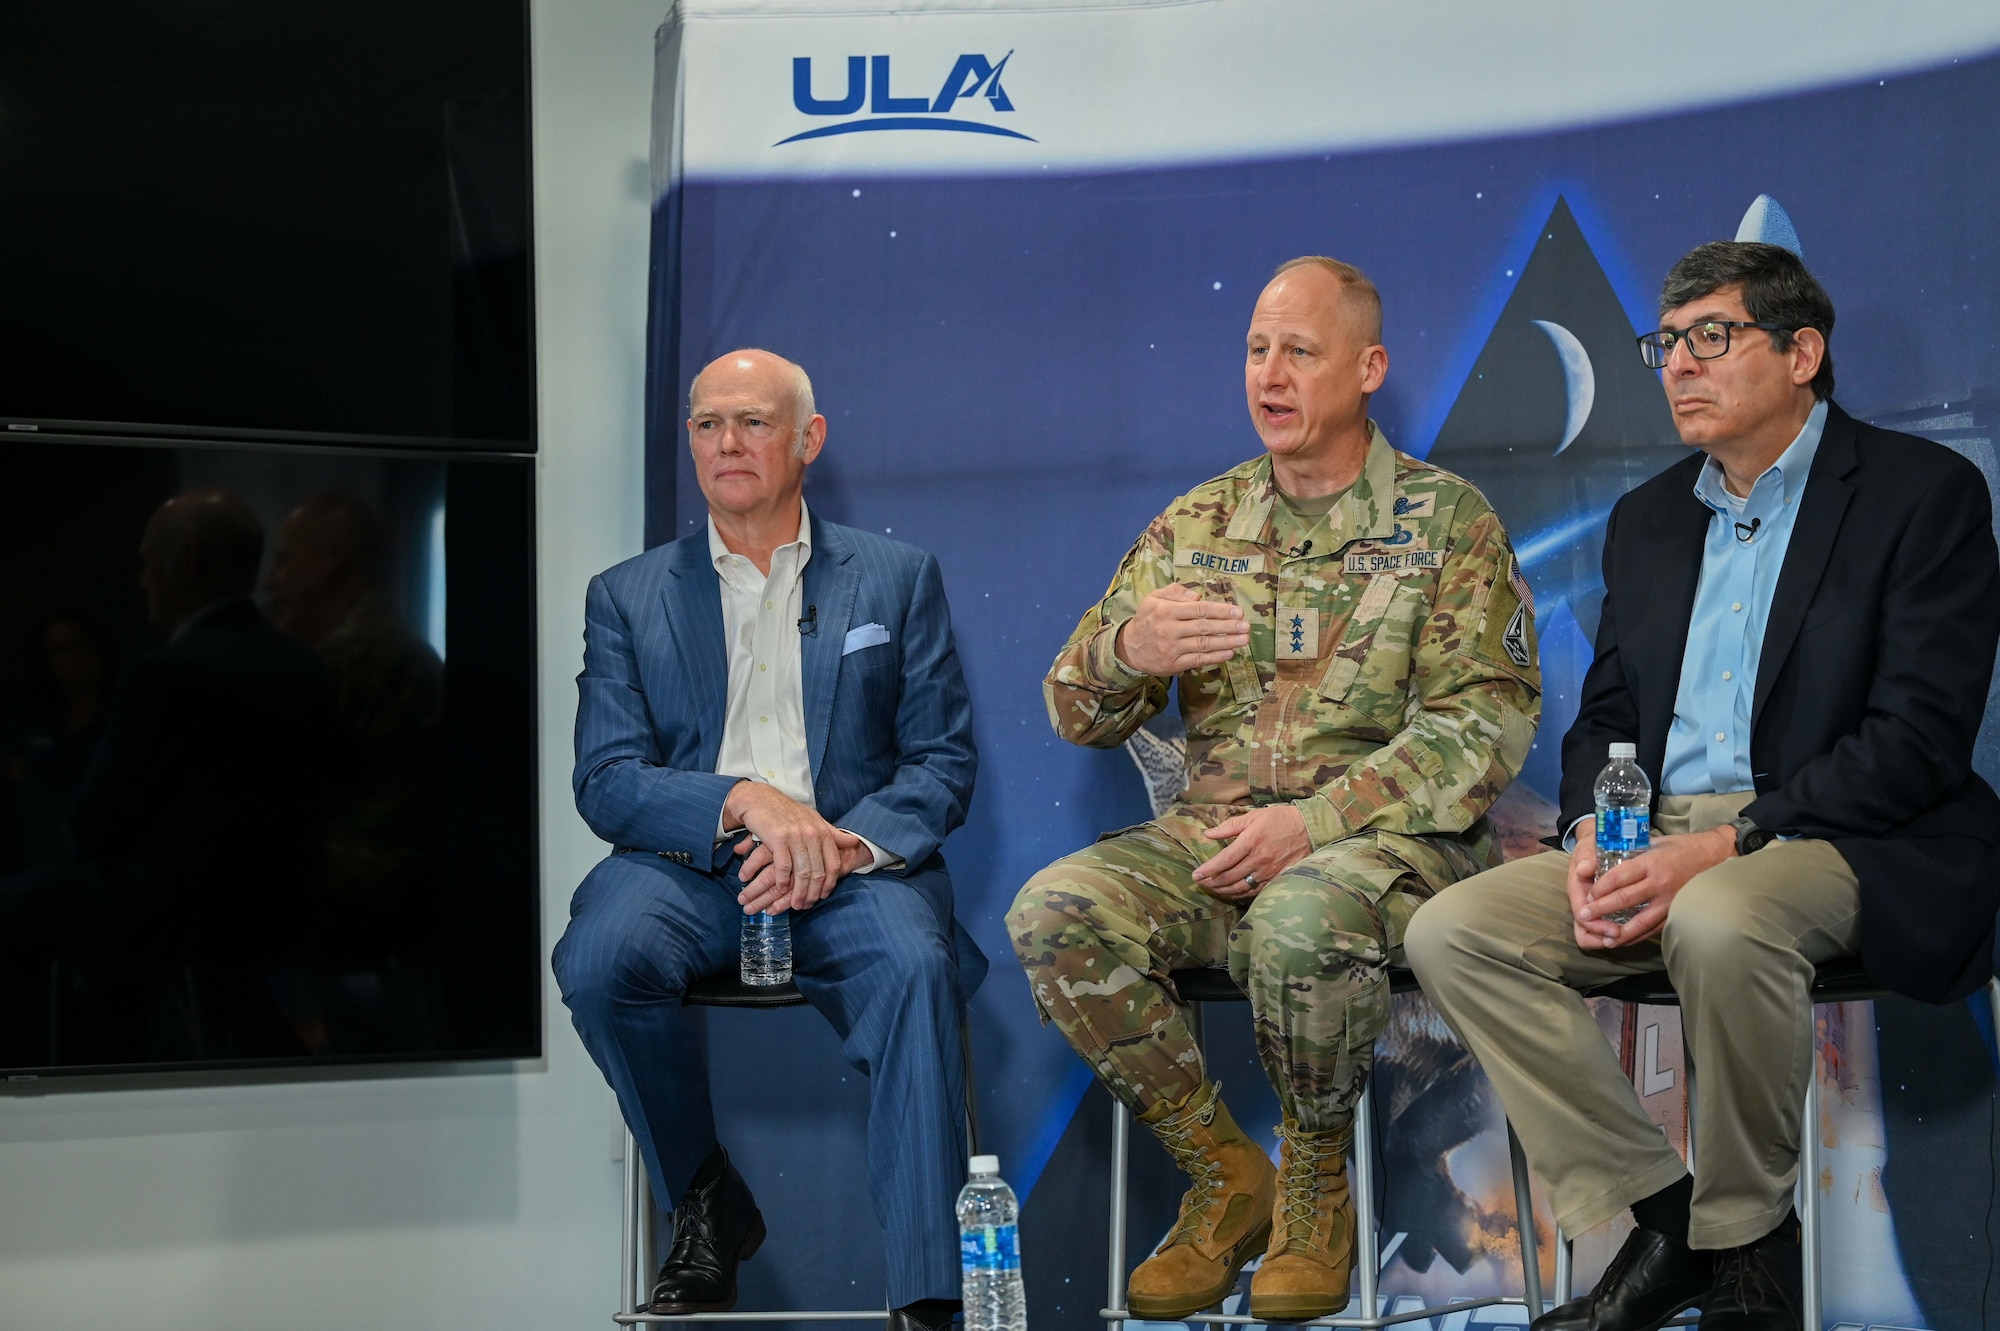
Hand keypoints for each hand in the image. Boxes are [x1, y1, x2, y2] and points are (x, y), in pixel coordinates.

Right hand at [725, 782, 866, 914]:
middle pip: (818, 872)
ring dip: (798, 893)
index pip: (833, 864)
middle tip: (806, 905)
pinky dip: (783, 882)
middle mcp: (812, 833)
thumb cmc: (787, 813)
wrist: (759, 800)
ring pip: (802, 873)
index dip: (830, 883)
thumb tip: (854, 841)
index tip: (822, 895)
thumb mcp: (813, 820)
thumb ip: (832, 833)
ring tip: (794, 904)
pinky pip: (784, 867)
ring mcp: (796, 836)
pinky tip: (780, 889)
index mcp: (823, 831)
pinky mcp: (778, 839)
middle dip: (813, 893)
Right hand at [1115, 584, 1248, 676]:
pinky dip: (1215, 657)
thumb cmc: (1146, 620)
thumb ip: (1175, 592)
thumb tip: (1198, 595)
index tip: (1238, 611)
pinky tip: (1229, 653)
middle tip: (1246, 626)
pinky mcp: (1173, 664)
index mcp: (1166, 611)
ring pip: (1203, 644)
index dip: (1220, 610)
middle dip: (1228, 626)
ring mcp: (1172, 648)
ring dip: (1226, 642)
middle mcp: (1169, 629)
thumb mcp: (1153, 598)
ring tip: (1244, 639)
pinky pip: (1198, 660)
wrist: (1129, 648)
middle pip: (1204, 627)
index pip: (1198, 609)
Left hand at [1191, 805, 1311, 901]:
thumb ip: (1230, 826)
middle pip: (1229, 876)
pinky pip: (1255, 891)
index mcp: (1251, 841)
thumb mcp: (1254, 816)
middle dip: (1212, 882)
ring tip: (1212, 889)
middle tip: (1201, 883)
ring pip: (1241, 887)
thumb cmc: (1280, 819)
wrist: (1310, 829)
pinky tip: (1232, 892)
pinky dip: (1240, 894)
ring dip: (1223, 890)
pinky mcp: (1277, 878)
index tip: (1196, 874)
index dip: (1208, 869)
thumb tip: (1208, 834)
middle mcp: (1259, 858)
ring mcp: (1269, 871)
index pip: (1224, 860)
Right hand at [1564, 818, 1620, 948]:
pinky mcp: (1604, 908)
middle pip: (1584, 933)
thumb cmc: (1591, 847)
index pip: (1582, 917)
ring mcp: (1593, 907)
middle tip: (1620, 935)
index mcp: (1577, 891)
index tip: (1614, 929)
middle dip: (1601, 937)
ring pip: (1594, 935)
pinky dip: (1618, 932)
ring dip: (1609, 938)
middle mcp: (1583, 903)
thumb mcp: (1586, 847)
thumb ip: (1585, 857)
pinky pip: (1606, 928)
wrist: (1594, 843)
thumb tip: (1584, 870)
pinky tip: (1633, 930)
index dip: (1597, 926)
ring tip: (1627, 936)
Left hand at [1577, 825, 1737, 946]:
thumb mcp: (1655, 843)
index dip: (1601, 888)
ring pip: (1640, 920)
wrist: (1716, 856)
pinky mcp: (1678, 912)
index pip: (1619, 877)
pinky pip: (1655, 928)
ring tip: (1602, 936)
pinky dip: (1638, 936)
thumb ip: (1633, 854)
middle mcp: (1660, 883)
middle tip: (1584, 915)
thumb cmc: (1683, 847)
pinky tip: (1624, 940)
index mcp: (1652, 862)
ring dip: (1618, 930)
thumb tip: (1607, 861)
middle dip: (1601, 909)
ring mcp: (1670, 900)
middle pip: (1625, 900)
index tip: (1588, 894)